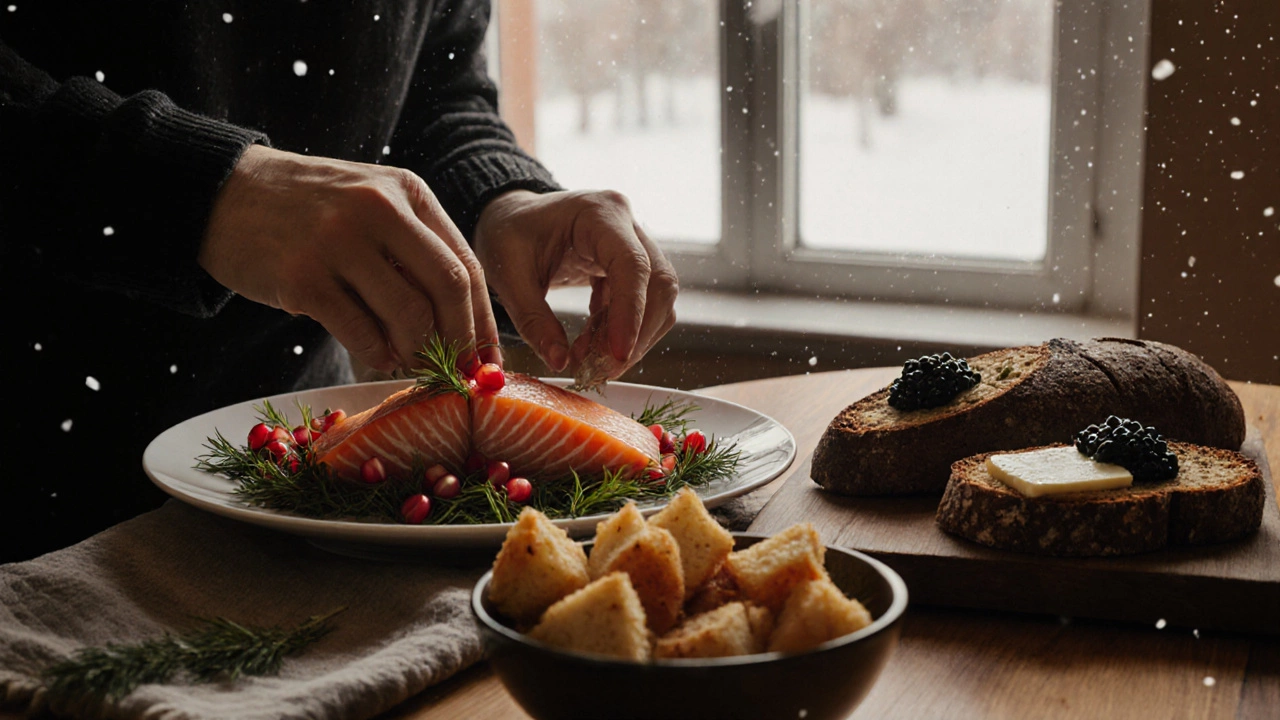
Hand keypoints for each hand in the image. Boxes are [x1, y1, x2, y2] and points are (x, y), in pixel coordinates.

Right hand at [199, 145, 500, 372]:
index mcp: (407, 192)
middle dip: (461, 341)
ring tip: (411, 361)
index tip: (486, 358)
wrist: (221, 193)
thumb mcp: (370, 203)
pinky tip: (379, 356)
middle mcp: (379, 210)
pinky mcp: (303, 276)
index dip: (483, 320)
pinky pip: (361, 332)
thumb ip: (414, 247)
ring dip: (418, 352)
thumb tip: (463, 324)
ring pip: (409, 315)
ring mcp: (339, 242)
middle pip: (448, 289)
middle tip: (457, 372)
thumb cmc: (307, 209)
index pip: (465, 264)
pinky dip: (379, 355)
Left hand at [473, 189, 678, 375]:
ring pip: (658, 298)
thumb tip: (560, 362)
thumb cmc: (508, 234)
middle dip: (636, 333)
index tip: (616, 354)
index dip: (630, 312)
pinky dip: (623, 331)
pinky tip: (592, 345)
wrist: (511, 218)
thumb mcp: (508, 275)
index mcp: (600, 213)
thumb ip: (533, 320)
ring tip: (591, 359)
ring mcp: (634, 244)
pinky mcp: (630, 267)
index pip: (633, 264)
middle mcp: (627, 225)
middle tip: (601, 369)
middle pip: (658, 284)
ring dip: (633, 337)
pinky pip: (644, 303)